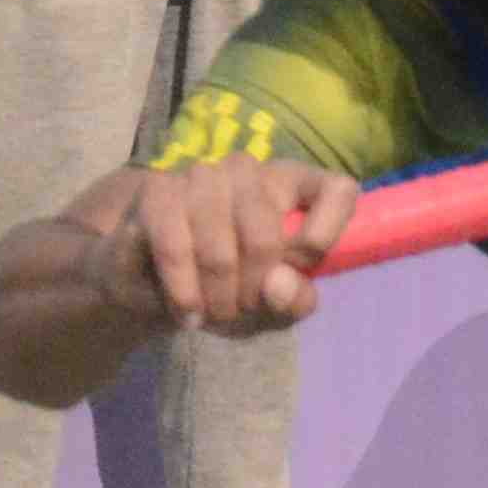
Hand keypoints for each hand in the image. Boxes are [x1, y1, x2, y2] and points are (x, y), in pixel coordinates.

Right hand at [92, 158, 360, 335]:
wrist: (148, 277)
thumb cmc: (228, 285)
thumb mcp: (272, 305)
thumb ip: (294, 301)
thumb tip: (279, 285)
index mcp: (295, 187)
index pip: (339, 189)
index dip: (327, 233)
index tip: (303, 266)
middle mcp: (251, 172)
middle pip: (267, 239)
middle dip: (252, 294)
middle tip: (241, 313)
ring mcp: (202, 176)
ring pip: (219, 252)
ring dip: (216, 300)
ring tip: (211, 315)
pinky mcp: (158, 192)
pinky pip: (176, 250)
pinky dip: (183, 293)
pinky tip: (187, 312)